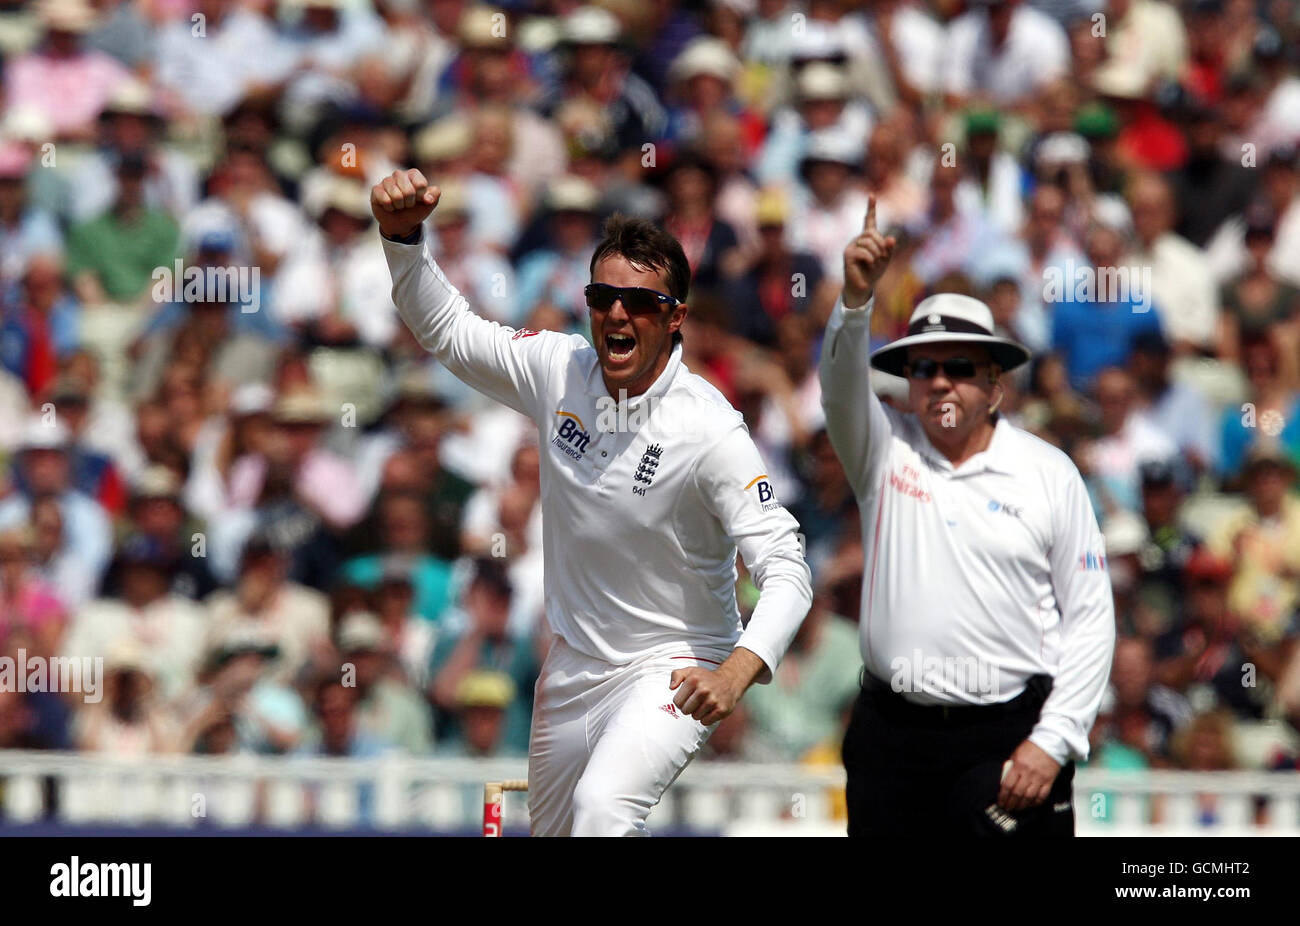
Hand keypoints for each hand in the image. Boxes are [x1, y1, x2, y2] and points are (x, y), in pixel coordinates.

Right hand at [371, 168, 439, 239]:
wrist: (401, 223)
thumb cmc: (415, 210)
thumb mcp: (428, 204)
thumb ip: (434, 196)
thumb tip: (428, 198)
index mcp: (413, 174)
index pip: (420, 184)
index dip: (421, 197)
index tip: (419, 200)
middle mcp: (399, 174)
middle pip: (409, 191)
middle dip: (410, 203)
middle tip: (407, 204)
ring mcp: (386, 181)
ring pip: (396, 196)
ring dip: (399, 206)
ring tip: (399, 205)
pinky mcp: (376, 189)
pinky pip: (385, 200)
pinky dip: (390, 208)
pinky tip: (389, 206)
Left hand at [669, 649, 763, 725]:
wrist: (729, 681)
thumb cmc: (706, 678)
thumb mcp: (690, 671)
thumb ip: (676, 675)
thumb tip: (671, 688)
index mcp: (693, 680)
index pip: (677, 702)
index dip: (681, 701)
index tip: (687, 697)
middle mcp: (703, 690)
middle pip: (685, 711)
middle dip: (688, 708)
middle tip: (696, 702)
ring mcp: (713, 700)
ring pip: (695, 717)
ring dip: (698, 713)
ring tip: (704, 704)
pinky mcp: (722, 710)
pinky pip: (705, 722)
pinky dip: (706, 719)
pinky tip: (710, 710)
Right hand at [842, 194, 895, 308]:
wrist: (862, 287)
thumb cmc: (873, 272)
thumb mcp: (885, 259)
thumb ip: (889, 249)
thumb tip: (891, 239)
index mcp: (868, 238)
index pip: (869, 220)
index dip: (871, 208)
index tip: (872, 195)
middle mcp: (858, 239)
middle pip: (872, 234)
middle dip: (881, 245)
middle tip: (882, 257)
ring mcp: (852, 246)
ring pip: (868, 242)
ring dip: (876, 254)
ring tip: (874, 263)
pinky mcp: (848, 254)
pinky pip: (863, 251)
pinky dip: (870, 259)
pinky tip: (868, 264)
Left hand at [997, 739, 1061, 811]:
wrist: (1051, 743)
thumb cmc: (1031, 747)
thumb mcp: (1016, 754)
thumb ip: (1011, 767)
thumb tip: (1005, 780)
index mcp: (1018, 765)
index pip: (1008, 785)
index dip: (1003, 796)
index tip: (1000, 801)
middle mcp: (1029, 774)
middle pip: (1018, 793)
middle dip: (1011, 803)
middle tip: (1007, 808)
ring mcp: (1040, 778)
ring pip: (1029, 797)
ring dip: (1022, 805)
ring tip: (1017, 809)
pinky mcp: (1049, 781)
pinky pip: (1042, 796)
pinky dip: (1035, 803)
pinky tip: (1030, 805)